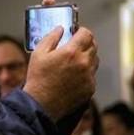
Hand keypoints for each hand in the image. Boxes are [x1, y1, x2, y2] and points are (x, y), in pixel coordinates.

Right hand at [23, 0, 98, 120]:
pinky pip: (92, 75)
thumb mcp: (38, 54)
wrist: (41, 105)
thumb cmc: (38, 79)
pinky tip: (73, 76)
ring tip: (74, 61)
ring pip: (95, 60)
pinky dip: (86, 72)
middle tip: (76, 44)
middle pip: (93, 45)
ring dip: (87, 57)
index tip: (76, 32)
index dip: (81, 31)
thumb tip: (60, 29)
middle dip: (86, 42)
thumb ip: (51, 38)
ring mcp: (89, 77)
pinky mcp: (90, 88)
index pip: (86, 34)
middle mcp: (84, 63)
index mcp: (71, 52)